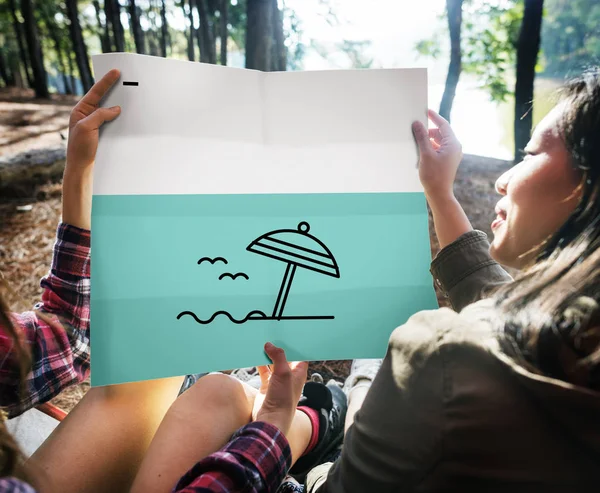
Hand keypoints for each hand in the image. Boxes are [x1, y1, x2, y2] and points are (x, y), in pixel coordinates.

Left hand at [62, 69, 120, 229]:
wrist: (81, 167)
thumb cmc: (80, 148)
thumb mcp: (87, 127)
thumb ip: (100, 115)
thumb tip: (115, 109)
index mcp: (80, 110)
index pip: (95, 92)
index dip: (106, 81)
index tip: (116, 71)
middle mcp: (87, 115)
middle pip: (102, 97)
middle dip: (113, 88)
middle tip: (124, 78)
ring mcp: (95, 123)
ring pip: (109, 109)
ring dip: (118, 104)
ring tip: (128, 96)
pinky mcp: (102, 132)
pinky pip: (112, 121)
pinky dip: (119, 117)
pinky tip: (126, 115)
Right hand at [253, 343, 307, 437]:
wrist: (270, 419)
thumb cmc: (283, 399)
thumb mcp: (284, 373)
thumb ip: (278, 357)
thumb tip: (269, 345)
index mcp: (299, 372)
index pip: (299, 355)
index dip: (294, 345)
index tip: (288, 334)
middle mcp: (289, 376)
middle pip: (284, 357)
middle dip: (278, 348)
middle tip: (271, 334)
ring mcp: (277, 381)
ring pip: (272, 363)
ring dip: (267, 355)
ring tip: (261, 342)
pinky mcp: (267, 385)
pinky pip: (263, 370)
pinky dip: (259, 364)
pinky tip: (255, 356)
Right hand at [412, 109, 462, 200]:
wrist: (439, 194)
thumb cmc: (434, 175)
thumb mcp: (426, 154)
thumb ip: (422, 137)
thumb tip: (417, 123)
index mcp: (453, 144)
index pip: (443, 125)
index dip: (434, 117)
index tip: (426, 110)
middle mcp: (454, 148)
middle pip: (441, 132)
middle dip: (429, 130)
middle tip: (416, 127)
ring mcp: (451, 155)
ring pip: (439, 141)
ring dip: (428, 139)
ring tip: (417, 139)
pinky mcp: (447, 161)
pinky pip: (438, 149)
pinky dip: (430, 146)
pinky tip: (421, 149)